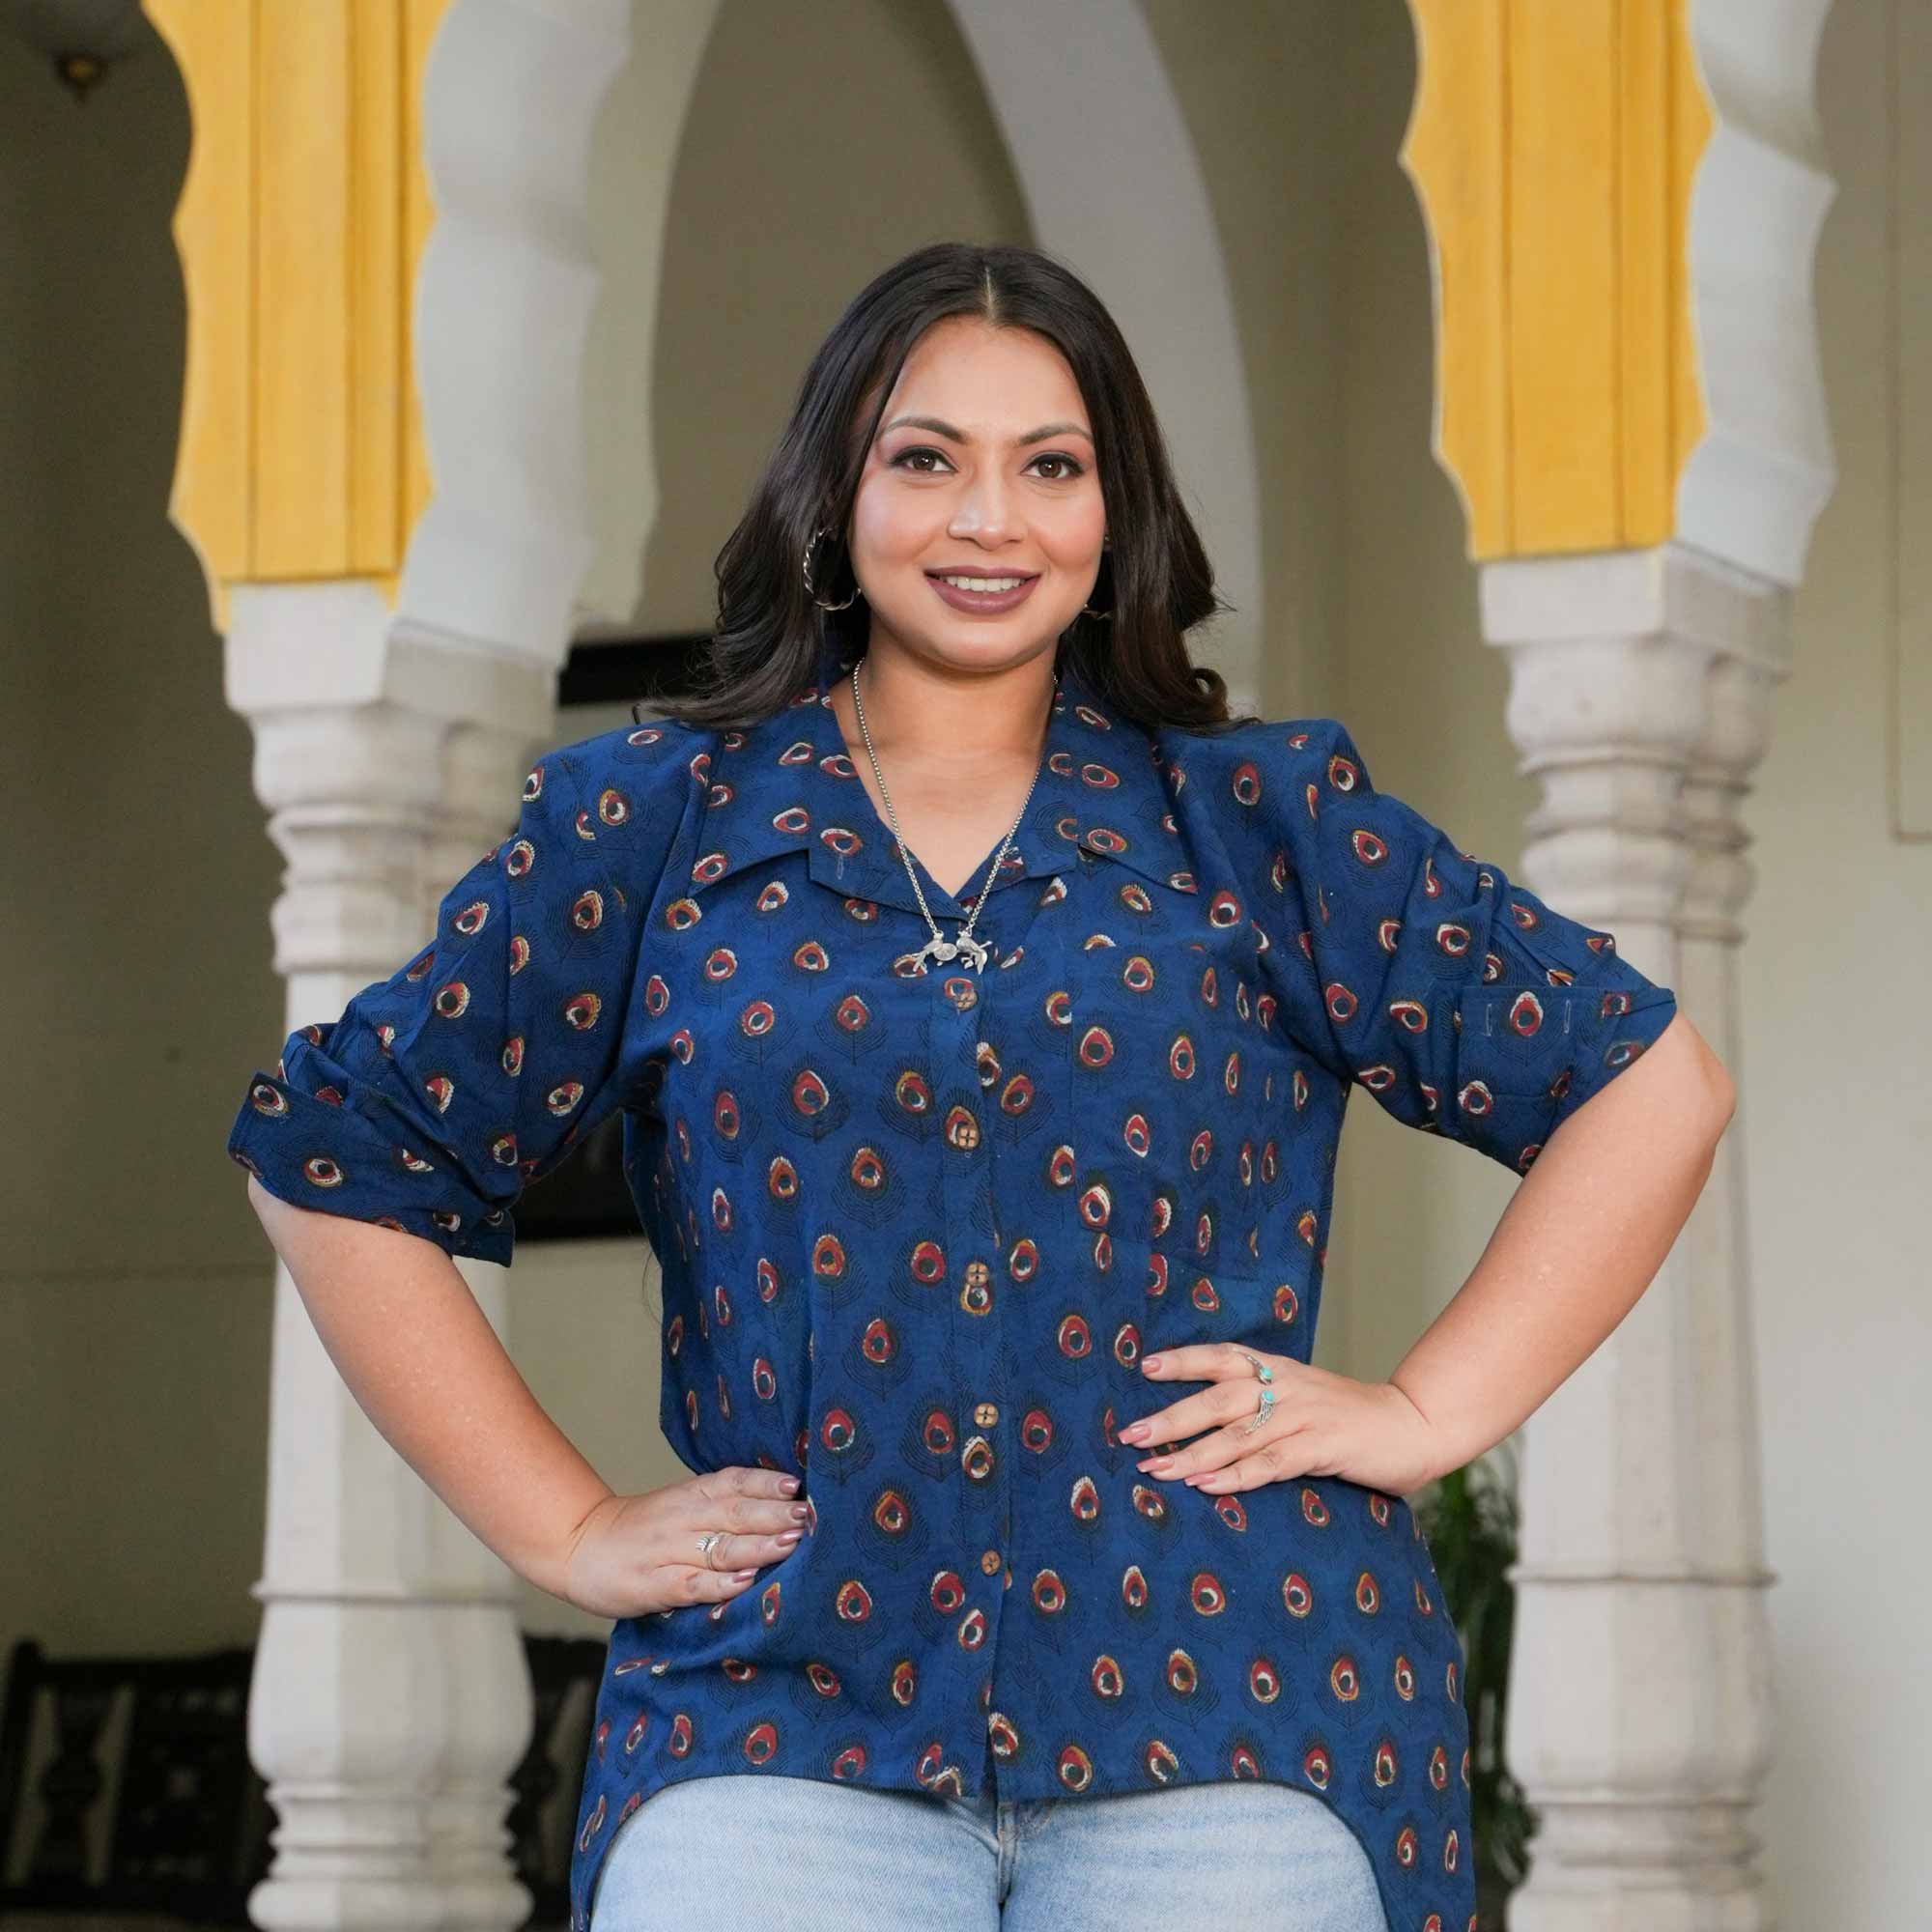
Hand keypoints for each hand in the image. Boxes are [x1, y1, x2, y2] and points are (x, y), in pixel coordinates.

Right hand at [557, 1466, 808, 1616]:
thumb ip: (722, 1504)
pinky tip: (743, 1582)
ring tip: (791, 1543)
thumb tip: (783, 1504)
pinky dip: (718, 1584)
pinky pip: (690, 1583)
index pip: (735, 1481)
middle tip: (810, 1516)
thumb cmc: (642, 1529)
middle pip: (735, 1512)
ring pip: (719, 1546)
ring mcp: (667, 1551)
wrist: (578, 1545)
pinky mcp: (652, 1585)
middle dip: (775, 1514)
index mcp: (692, 1494)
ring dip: (758, 1545)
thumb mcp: (681, 1504)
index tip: (800, 1485)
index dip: (768, 1483)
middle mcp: (683, 1517)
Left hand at [1116, 1343, 1445, 1498]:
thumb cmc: (1351, 1418)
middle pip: (1217, 1399)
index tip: (1144, 1366)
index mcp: (1279, 1370)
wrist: (1414, 1425)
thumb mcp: (1304, 1398)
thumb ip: (1264, 1404)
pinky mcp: (1323, 1446)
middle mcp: (1286, 1387)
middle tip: (1131, 1434)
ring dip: (1191, 1454)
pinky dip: (1235, 1475)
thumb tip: (1209, 1422)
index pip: (1223, 1356)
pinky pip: (1270, 1462)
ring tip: (1155, 1470)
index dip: (1184, 1360)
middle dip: (1171, 1417)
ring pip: (1237, 1434)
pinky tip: (1206, 1486)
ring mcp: (1304, 1416)